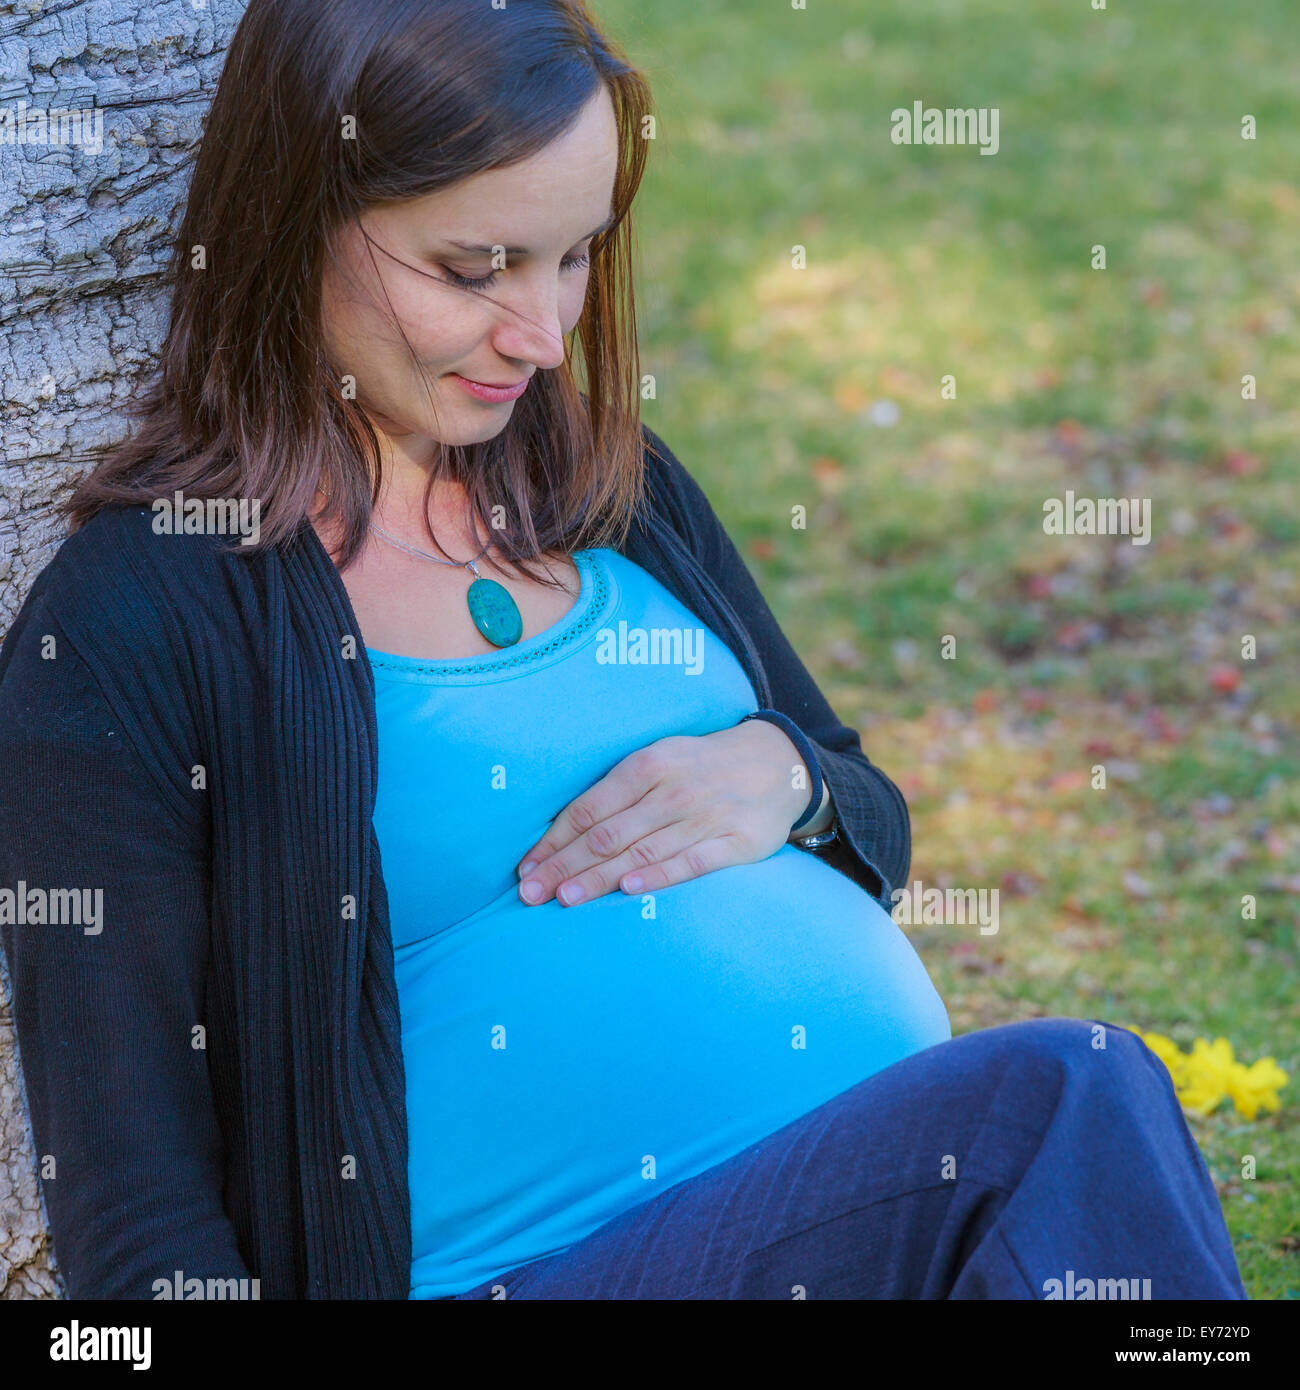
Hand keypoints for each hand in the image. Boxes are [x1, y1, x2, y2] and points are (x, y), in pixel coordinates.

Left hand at [514, 720, 812, 906]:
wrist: (777, 763)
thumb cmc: (700, 767)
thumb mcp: (658, 759)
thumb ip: (617, 792)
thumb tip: (564, 830)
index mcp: (645, 766)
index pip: (587, 810)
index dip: (553, 842)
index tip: (526, 869)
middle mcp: (670, 791)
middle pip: (606, 835)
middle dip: (563, 866)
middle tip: (530, 894)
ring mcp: (703, 817)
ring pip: (640, 852)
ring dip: (599, 877)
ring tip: (565, 899)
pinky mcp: (734, 841)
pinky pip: (691, 862)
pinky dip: (659, 876)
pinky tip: (630, 890)